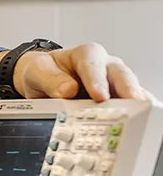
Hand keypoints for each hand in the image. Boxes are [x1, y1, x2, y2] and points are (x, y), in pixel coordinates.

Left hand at [13, 42, 152, 101]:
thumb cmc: (43, 72)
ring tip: (136, 115)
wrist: (41, 80)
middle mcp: (105, 67)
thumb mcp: (36, 71)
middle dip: (127, 89)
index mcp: (86, 55)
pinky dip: (135, 112)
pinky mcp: (118, 99)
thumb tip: (67, 90)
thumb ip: (50, 79)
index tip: (99, 95)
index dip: (97, 80)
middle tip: (131, 103)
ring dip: (133, 103)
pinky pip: (131, 104)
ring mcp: (114, 83)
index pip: (93, 65)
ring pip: (130, 90)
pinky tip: (138, 120)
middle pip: (121, 75)